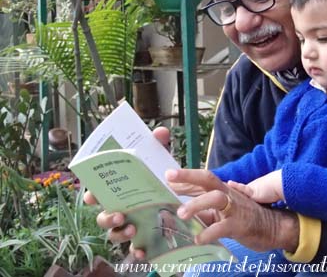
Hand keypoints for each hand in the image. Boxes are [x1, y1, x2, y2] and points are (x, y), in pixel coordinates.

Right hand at [83, 126, 170, 258]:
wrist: (178, 194)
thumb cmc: (158, 175)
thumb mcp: (159, 159)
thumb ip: (158, 146)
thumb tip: (160, 133)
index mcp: (118, 189)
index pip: (97, 193)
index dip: (91, 195)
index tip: (90, 196)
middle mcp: (118, 208)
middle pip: (102, 217)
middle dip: (107, 217)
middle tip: (119, 213)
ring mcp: (128, 224)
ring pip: (114, 234)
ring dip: (120, 234)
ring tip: (133, 229)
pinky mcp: (141, 237)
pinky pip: (134, 248)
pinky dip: (137, 251)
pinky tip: (144, 250)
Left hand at [167, 168, 299, 251]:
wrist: (272, 227)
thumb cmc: (243, 217)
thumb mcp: (220, 211)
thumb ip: (202, 209)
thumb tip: (180, 208)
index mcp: (222, 189)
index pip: (202, 178)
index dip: (184, 177)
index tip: (167, 175)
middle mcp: (227, 194)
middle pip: (208, 179)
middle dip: (188, 176)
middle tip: (169, 178)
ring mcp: (234, 208)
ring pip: (215, 199)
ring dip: (197, 204)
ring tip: (181, 213)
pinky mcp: (239, 224)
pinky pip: (222, 227)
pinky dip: (208, 233)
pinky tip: (197, 239)